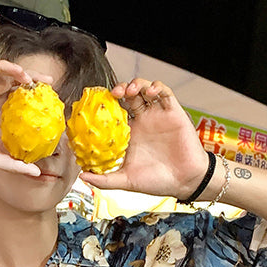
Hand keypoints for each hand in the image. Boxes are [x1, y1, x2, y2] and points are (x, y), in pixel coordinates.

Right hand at [0, 59, 47, 175]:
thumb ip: (13, 164)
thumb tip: (36, 173)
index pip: (13, 97)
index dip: (30, 96)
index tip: (47, 101)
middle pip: (11, 82)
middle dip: (31, 80)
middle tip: (50, 84)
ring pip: (2, 71)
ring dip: (20, 71)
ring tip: (36, 80)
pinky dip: (6, 67)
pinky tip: (20, 76)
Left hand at [79, 79, 208, 198]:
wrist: (184, 182)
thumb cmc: (157, 182)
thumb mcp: (126, 181)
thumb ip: (105, 179)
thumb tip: (82, 177)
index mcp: (130, 135)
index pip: (114, 114)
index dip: (104, 107)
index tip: (94, 107)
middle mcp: (143, 122)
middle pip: (127, 97)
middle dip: (119, 90)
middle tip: (112, 94)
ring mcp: (157, 115)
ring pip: (144, 90)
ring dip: (136, 84)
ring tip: (130, 91)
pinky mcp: (173, 112)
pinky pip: (164, 93)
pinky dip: (156, 87)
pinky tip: (150, 92)